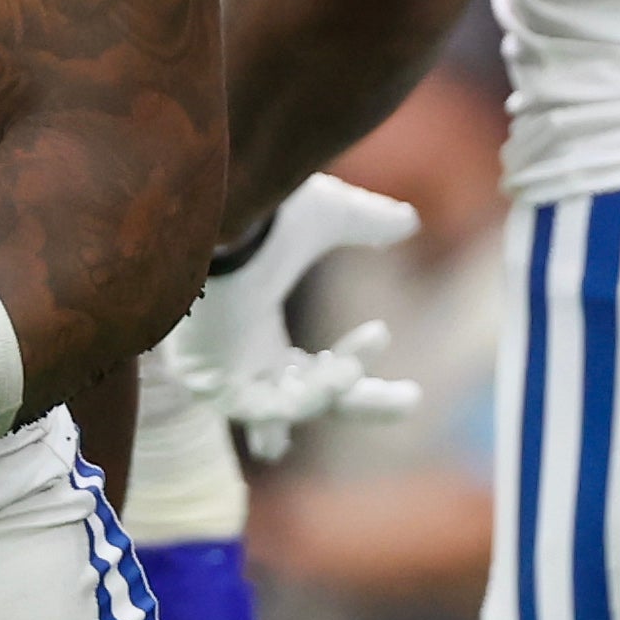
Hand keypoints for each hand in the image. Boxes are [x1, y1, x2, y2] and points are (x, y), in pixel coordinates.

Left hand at [166, 177, 425, 454]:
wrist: (228, 210)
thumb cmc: (265, 211)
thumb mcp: (331, 218)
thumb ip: (368, 224)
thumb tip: (407, 219)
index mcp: (260, 325)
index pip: (312, 371)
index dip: (354, 370)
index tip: (390, 350)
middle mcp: (238, 354)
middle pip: (304, 404)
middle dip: (360, 403)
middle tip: (412, 399)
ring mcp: (221, 368)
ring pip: (287, 409)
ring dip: (330, 393)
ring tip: (353, 367)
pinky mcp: (208, 376)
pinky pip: (263, 409)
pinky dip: (308, 396)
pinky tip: (341, 371)